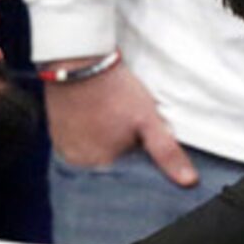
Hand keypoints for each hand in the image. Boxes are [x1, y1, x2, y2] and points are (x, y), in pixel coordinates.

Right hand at [44, 60, 196, 185]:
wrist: (80, 62)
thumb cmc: (116, 91)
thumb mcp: (148, 120)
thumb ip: (167, 152)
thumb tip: (189, 181)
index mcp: (102, 166)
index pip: (127, 175)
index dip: (137, 157)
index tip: (139, 138)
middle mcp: (79, 163)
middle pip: (108, 167)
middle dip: (119, 151)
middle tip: (123, 125)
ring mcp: (64, 149)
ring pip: (91, 154)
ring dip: (101, 143)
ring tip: (108, 118)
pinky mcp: (55, 133)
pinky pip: (76, 143)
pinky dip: (86, 135)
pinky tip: (94, 117)